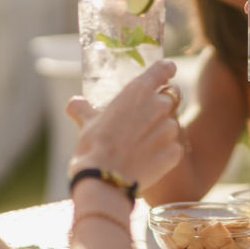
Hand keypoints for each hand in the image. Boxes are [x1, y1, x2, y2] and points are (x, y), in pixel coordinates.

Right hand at [66, 60, 182, 191]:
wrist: (103, 180)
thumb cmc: (93, 147)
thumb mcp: (86, 122)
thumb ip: (83, 109)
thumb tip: (75, 103)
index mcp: (138, 91)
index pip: (163, 69)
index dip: (166, 70)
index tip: (167, 72)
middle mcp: (158, 105)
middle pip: (170, 98)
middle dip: (159, 108)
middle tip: (142, 121)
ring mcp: (169, 129)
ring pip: (172, 125)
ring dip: (161, 132)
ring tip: (140, 145)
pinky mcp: (174, 151)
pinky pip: (174, 148)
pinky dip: (164, 153)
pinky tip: (147, 160)